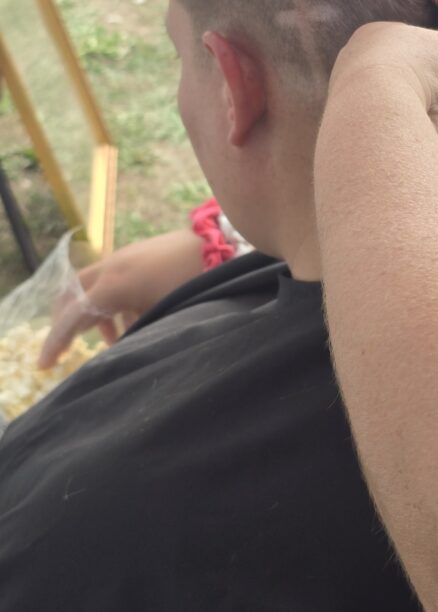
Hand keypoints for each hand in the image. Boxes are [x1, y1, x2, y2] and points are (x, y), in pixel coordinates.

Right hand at [38, 230, 203, 368]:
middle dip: (67, 321)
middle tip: (69, 346)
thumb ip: (134, 334)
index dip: (56, 342)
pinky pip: (112, 278)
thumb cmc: (192, 284)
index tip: (44, 364)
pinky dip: (112, 301)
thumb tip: (119, 352)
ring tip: (115, 339)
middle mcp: (112, 266)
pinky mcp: (138, 253)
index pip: (73, 316)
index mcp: (113, 285)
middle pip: (73, 293)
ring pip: (93, 285)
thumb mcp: (161, 315)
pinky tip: (133, 320)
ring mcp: (125, 256)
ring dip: (95, 313)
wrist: (221, 246)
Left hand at [327, 22, 437, 132]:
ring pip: (407, 109)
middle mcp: (361, 68)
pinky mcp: (365, 136)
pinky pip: (402, 134)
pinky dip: (423, 137)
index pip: (420, 48)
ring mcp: (359, 103)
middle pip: (415, 80)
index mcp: (379, 37)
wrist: (382, 112)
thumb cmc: (419, 67)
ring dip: (436, 116)